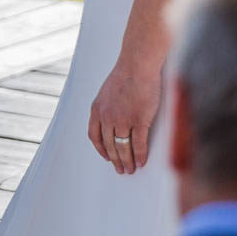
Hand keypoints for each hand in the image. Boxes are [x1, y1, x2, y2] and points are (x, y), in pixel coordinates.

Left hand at [87, 52, 162, 174]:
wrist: (137, 65)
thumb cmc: (125, 76)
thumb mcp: (107, 92)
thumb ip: (106, 108)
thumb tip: (111, 121)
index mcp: (97, 110)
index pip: (94, 136)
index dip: (101, 149)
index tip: (107, 157)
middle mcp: (107, 117)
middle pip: (110, 146)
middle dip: (116, 160)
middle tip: (122, 169)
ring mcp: (123, 120)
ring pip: (123, 148)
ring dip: (127, 162)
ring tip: (131, 169)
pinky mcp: (139, 120)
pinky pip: (139, 144)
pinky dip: (140, 155)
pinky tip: (142, 161)